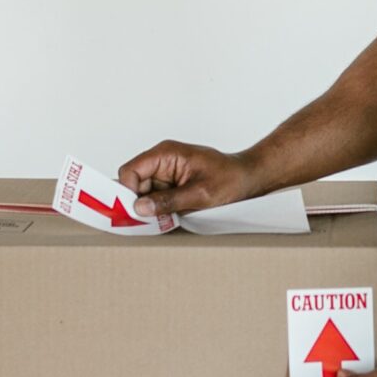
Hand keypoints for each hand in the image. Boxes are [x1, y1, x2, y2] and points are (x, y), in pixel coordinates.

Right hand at [116, 140, 265, 218]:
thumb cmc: (230, 179)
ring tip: (166, 219)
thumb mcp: (200, 194)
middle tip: (150, 222)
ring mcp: (165, 173)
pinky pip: (154, 198)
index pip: (131, 171)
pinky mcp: (171, 185)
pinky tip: (170, 218)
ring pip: (142, 194)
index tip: (134, 212)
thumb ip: (168, 201)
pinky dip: (158, 210)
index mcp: (166, 154)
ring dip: (150, 209)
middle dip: (139, 203)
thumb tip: (139, 207)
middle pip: (133, 183)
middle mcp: (162, 161)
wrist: (249, 179)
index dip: (128, 192)